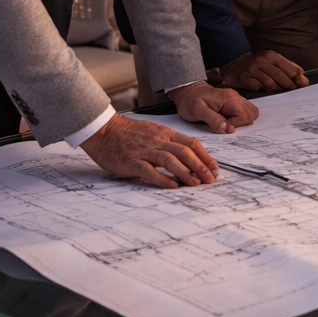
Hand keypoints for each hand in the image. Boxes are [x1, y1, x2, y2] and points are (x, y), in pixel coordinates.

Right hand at [80, 113, 217, 188]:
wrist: (103, 130)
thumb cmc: (127, 133)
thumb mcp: (153, 132)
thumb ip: (169, 142)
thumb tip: (188, 156)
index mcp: (165, 133)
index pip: (191, 143)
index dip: (205, 156)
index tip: (214, 168)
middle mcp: (157, 140)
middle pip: (184, 152)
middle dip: (200, 166)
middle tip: (210, 179)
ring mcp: (144, 150)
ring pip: (170, 160)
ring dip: (185, 172)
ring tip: (196, 183)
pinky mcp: (131, 161)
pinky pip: (149, 170)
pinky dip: (162, 178)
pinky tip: (172, 186)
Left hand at [169, 81, 258, 132]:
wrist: (186, 91)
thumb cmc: (190, 101)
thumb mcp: (198, 111)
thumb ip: (214, 120)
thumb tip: (229, 129)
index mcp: (229, 98)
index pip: (244, 116)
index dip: (234, 124)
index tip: (221, 125)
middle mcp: (235, 97)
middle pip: (252, 114)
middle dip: (241, 123)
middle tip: (225, 124)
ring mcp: (235, 99)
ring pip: (250, 113)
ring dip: (240, 121)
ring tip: (225, 122)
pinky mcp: (233, 103)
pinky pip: (243, 112)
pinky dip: (238, 119)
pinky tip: (226, 119)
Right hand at [218, 50, 308, 91]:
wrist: (233, 67)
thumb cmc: (258, 66)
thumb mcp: (273, 62)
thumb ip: (289, 69)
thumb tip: (304, 80)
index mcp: (271, 55)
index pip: (289, 68)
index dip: (297, 78)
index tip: (301, 85)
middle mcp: (261, 60)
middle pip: (280, 77)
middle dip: (288, 85)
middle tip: (290, 90)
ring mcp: (251, 69)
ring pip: (270, 84)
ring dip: (274, 89)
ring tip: (275, 89)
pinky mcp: (243, 78)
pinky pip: (257, 88)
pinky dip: (260, 90)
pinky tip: (260, 88)